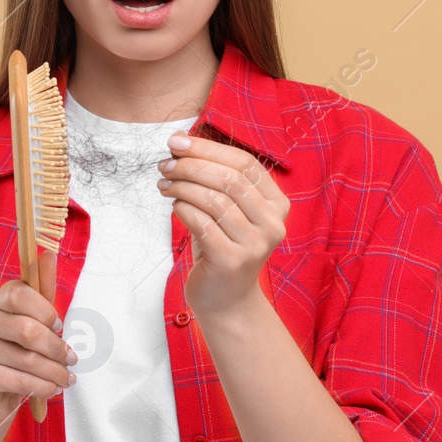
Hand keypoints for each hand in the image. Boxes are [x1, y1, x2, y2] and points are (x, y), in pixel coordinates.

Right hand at [0, 249, 75, 436]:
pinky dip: (43, 387)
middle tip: (71, 360)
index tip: (59, 326)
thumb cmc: (17, 357)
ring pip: (26, 359)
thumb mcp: (33, 323)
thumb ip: (42, 292)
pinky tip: (52, 390)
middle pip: (26, 329)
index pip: (19, 293)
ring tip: (66, 379)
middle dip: (56, 348)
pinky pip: (18, 380)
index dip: (44, 310)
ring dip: (55, 373)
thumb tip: (49, 254)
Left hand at [157, 131, 288, 318]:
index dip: (208, 148)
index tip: (177, 142)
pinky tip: (174, 207)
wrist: (226, 300)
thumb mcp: (227, 210)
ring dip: (182, 186)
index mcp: (277, 203)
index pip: (244, 162)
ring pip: (213, 199)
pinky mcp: (232, 260)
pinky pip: (201, 223)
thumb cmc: (221, 246)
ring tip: (164, 185)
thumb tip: (181, 142)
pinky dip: (182, 209)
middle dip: (190, 166)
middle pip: (228, 179)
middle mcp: (273, 223)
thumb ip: (215, 179)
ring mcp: (255, 243)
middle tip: (164, 165)